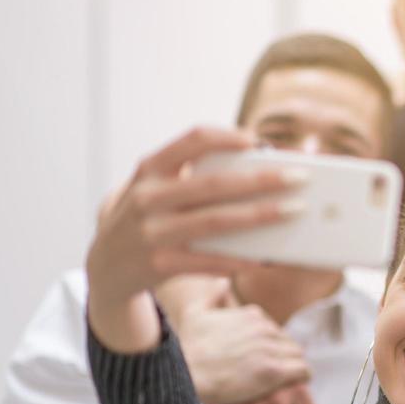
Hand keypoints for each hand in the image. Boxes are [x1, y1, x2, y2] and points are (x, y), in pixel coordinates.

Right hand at [85, 127, 305, 351]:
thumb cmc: (147, 217)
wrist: (105, 266)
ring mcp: (152, 232)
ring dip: (261, 216)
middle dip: (261, 180)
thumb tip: (257, 170)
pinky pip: (210, 260)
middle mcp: (148, 197)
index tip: (257, 140)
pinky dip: (241, 257)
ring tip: (294, 211)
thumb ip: (192, 175)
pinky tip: (268, 255)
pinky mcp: (160, 264)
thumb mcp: (155, 187)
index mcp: (149, 169)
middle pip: (213, 184)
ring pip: (216, 222)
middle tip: (299, 178)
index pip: (190, 141)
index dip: (226, 137)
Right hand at [169, 278, 312, 403]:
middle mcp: (265, 328)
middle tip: (263, 372)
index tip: (254, 358)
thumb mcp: (196, 313)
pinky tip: (286, 384)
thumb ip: (212, 295)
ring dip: (290, 367)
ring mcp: (270, 349)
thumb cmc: (188, 349)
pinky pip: (304, 371)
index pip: (275, 330)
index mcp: (252, 314)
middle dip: (280, 356)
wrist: (185, 376)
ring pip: (298, 356)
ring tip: (273, 380)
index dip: (267, 346)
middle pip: (288, 343)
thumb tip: (224, 281)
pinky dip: (299, 378)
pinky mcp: (274, 371)